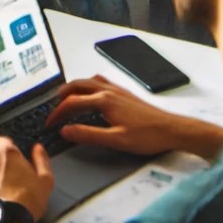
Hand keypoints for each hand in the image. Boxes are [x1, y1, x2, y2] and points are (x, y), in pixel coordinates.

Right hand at [45, 75, 222, 158]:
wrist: (172, 129)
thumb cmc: (147, 136)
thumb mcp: (116, 140)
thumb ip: (88, 135)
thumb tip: (65, 131)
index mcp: (103, 100)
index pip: (72, 103)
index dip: (57, 114)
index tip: (49, 123)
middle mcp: (108, 90)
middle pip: (76, 86)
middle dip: (61, 96)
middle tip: (54, 109)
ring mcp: (117, 89)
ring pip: (88, 81)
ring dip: (74, 88)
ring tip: (67, 98)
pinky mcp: (125, 93)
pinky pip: (100, 82)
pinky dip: (88, 85)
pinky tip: (92, 93)